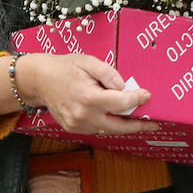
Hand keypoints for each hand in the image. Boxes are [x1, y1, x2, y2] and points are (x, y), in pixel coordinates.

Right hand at [19, 52, 157, 136]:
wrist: (39, 80)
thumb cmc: (64, 67)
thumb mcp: (88, 62)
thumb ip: (109, 74)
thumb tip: (124, 86)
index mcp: (88, 97)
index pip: (120, 103)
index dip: (137, 99)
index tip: (147, 95)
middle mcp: (83, 115)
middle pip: (118, 126)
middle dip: (138, 125)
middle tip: (154, 123)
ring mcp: (77, 124)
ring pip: (107, 130)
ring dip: (123, 126)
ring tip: (140, 122)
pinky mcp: (73, 128)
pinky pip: (96, 129)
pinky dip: (108, 125)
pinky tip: (117, 119)